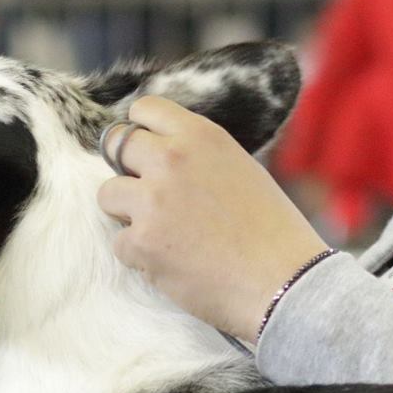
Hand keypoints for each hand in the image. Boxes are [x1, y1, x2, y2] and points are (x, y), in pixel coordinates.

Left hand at [96, 95, 330, 338]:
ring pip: (108, 195)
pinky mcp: (141, 241)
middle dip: (127, 169)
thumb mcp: (240, 168)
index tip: (146, 150)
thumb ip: (197, 156)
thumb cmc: (272, 231)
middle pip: (116, 145)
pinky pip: (120, 242)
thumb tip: (160, 155)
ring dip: (126, 213)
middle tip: (148, 194)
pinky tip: (173, 262)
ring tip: (162, 231)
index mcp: (200, 136)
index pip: (146, 109)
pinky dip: (139, 255)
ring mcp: (152, 200)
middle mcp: (171, 159)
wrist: (284, 282)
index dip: (141, 131)